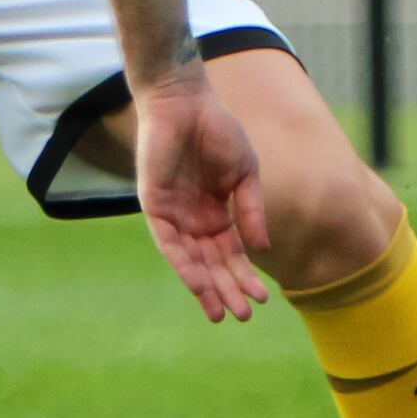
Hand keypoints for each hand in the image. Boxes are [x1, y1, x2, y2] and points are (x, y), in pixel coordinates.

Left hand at [125, 62, 269, 322]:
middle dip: (227, 289)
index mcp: (217, 212)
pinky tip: (197, 284)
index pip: (231, 253)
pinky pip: (168, 243)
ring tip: (220, 312)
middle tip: (243, 316)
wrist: (187, 101)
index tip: (262, 300)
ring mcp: (173, 214)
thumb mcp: (244, 175)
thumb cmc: (217, 131)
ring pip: (190, 260)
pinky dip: (183, 264)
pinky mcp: (154, 206)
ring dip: (205, 286)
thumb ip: (250, 211)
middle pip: (211, 263)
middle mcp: (193, 219)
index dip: (244, 276)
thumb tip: (262, 250)